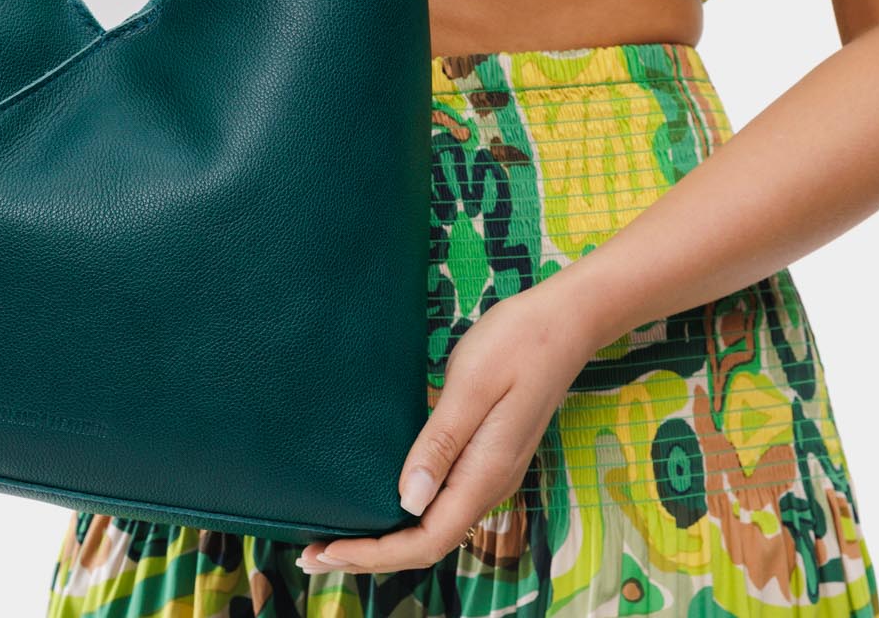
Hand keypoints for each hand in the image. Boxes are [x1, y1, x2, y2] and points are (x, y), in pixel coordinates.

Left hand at [298, 280, 599, 575]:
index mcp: (485, 473)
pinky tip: (381, 495)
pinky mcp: (485, 453)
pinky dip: (406, 508)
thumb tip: (406, 500)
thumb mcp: (471, 387)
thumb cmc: (517, 344)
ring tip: (338, 533)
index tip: (327, 551)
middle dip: (371, 554)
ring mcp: (489, 470)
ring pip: (434, 523)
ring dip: (387, 535)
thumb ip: (440, 444)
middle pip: (426, 541)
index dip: (375, 554)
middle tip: (314, 553)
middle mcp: (488, 483)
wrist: (565, 323)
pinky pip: (442, 498)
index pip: (426, 539)